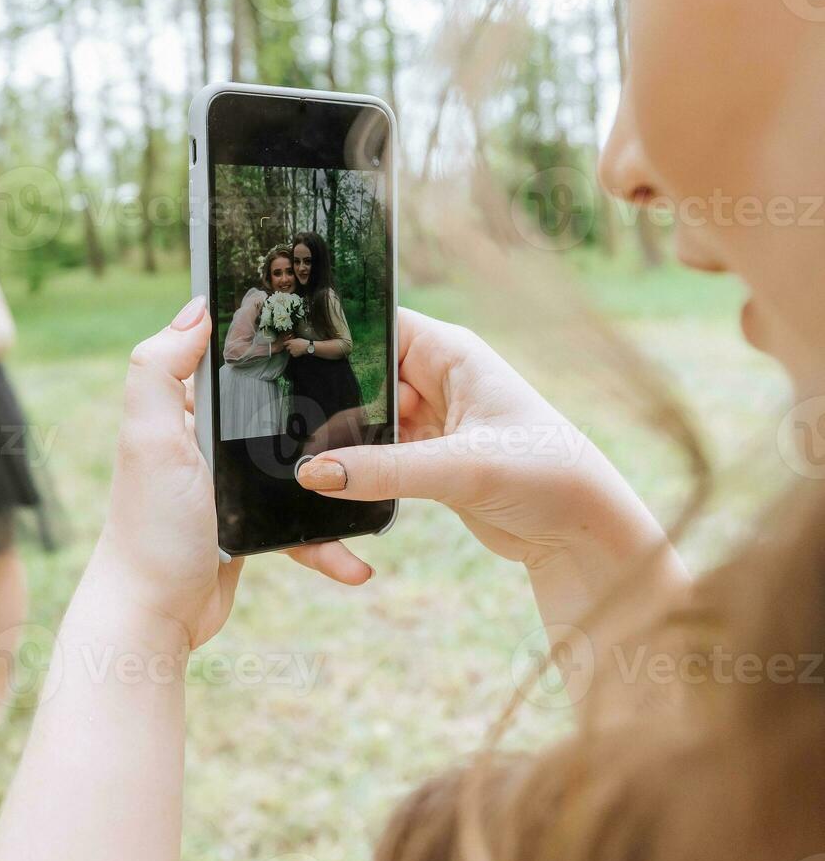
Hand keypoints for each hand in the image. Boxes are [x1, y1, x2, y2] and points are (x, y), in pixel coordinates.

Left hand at [93, 298, 370, 651]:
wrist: (154, 616)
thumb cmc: (150, 527)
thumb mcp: (149, 438)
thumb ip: (160, 369)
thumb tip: (197, 308)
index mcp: (181, 412)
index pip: (231, 359)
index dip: (272, 341)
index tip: (326, 326)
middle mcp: (203, 442)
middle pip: (276, 409)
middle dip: (323, 411)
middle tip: (377, 407)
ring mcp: (230, 486)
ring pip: (298, 468)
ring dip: (338, 483)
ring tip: (377, 488)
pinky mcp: (249, 527)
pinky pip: (300, 524)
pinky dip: (326, 543)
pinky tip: (355, 563)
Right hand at [293, 308, 659, 574]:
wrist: (583, 535)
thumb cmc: (547, 477)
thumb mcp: (462, 468)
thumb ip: (383, 470)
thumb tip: (311, 474)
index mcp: (449, 352)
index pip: (375, 324)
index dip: (331, 334)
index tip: (281, 352)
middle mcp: (436, 379)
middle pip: (360, 375)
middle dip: (325, 397)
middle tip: (277, 416)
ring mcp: (429, 421)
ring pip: (362, 420)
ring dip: (338, 439)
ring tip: (295, 452)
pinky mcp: (425, 461)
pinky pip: (374, 457)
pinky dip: (354, 468)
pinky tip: (327, 482)